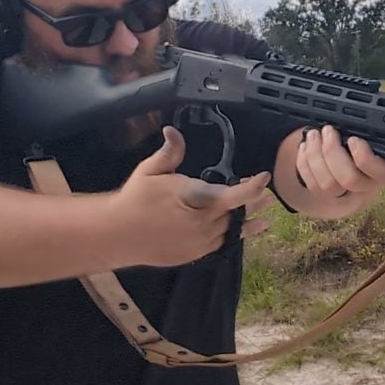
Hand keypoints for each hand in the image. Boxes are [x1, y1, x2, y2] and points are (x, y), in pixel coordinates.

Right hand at [107, 126, 273, 266]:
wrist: (117, 235)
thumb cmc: (135, 199)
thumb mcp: (150, 170)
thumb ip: (169, 152)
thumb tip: (172, 130)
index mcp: (195, 199)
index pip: (233, 195)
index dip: (252, 187)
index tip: (264, 176)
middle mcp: (202, 223)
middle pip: (237, 212)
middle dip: (253, 202)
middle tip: (267, 195)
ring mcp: (199, 241)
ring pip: (232, 230)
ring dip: (248, 221)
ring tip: (266, 218)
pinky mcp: (194, 254)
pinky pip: (221, 244)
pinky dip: (233, 236)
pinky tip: (242, 232)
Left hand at [295, 126, 384, 212]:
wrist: (353, 147)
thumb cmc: (371, 134)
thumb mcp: (384, 122)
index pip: (382, 173)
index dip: (365, 158)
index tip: (354, 138)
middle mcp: (369, 184)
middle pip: (350, 180)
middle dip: (334, 153)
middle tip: (328, 130)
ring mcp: (346, 192)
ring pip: (328, 185)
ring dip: (316, 157)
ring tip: (314, 134)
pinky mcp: (326, 193)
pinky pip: (312, 186)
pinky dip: (305, 165)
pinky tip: (306, 147)